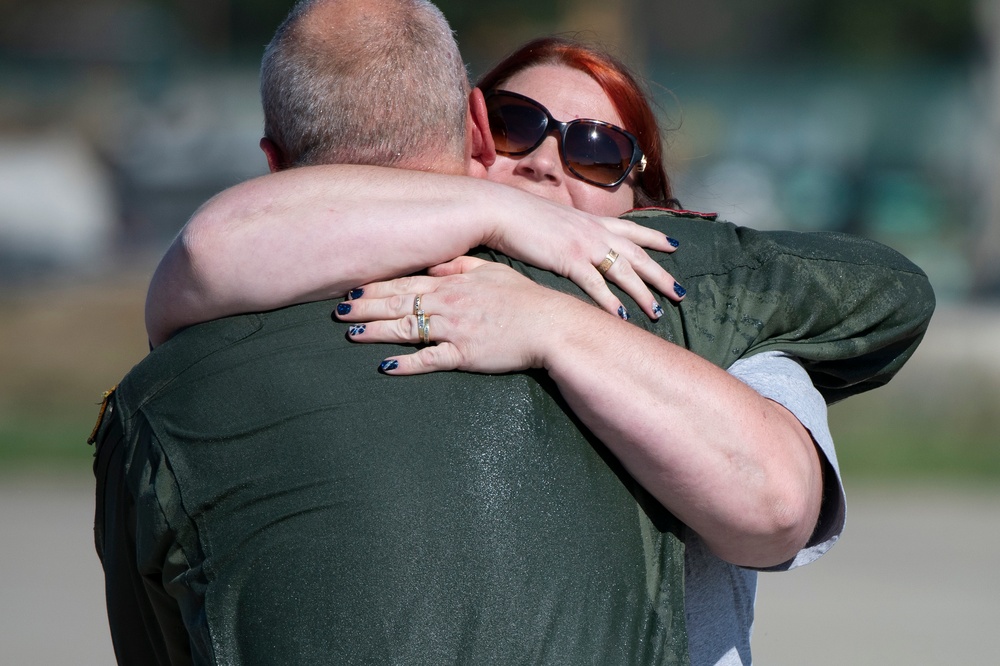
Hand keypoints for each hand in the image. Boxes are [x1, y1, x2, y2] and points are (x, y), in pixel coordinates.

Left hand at [335, 257, 599, 374]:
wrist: (550, 325)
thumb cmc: (525, 299)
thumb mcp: (492, 272)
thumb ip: (461, 266)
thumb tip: (435, 265)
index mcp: (452, 284)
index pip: (406, 283)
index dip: (376, 287)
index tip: (352, 288)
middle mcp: (448, 304)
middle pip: (397, 304)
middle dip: (365, 307)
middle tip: (337, 310)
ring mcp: (454, 330)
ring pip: (406, 329)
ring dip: (375, 332)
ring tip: (350, 335)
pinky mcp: (464, 355)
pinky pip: (429, 360)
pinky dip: (407, 364)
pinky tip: (386, 367)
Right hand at [483, 190, 683, 318]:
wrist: (501, 210)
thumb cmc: (521, 215)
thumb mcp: (555, 218)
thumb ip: (571, 229)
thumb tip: (572, 238)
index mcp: (592, 221)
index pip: (632, 229)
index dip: (655, 237)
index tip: (674, 245)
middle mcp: (595, 232)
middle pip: (638, 255)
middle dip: (661, 275)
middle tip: (681, 292)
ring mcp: (585, 246)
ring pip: (624, 272)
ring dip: (643, 294)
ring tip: (659, 313)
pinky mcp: (569, 260)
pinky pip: (596, 285)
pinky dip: (611, 302)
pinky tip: (623, 317)